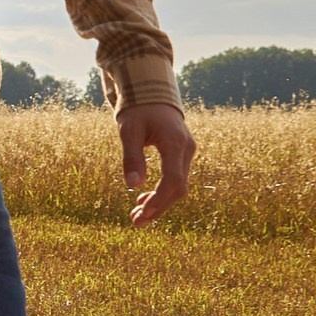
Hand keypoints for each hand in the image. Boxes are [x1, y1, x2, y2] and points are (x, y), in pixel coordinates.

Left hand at [120, 103, 195, 224]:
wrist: (152, 93)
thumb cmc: (138, 110)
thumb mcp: (129, 131)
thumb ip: (132, 157)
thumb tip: (133, 186)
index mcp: (175, 143)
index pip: (173, 180)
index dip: (159, 200)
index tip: (142, 214)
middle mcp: (186, 149)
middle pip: (178, 188)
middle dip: (158, 207)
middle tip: (135, 222)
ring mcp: (187, 152)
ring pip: (178, 186)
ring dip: (159, 203)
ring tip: (136, 216)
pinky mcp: (182, 155)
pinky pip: (175, 179)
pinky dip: (161, 192)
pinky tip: (143, 201)